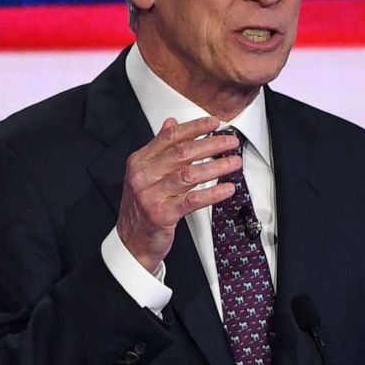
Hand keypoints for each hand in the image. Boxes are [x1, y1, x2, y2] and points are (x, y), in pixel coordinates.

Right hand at [117, 116, 239, 272]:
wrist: (131, 241)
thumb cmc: (141, 207)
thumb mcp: (144, 174)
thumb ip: (158, 148)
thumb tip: (171, 123)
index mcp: (139, 162)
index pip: (170, 138)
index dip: (194, 127)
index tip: (214, 123)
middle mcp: (143, 176)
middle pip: (182, 153)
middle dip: (211, 144)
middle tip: (230, 142)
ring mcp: (151, 195)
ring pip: (189, 174)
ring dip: (216, 166)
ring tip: (234, 163)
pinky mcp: (162, 214)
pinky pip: (192, 200)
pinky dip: (212, 193)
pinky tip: (227, 188)